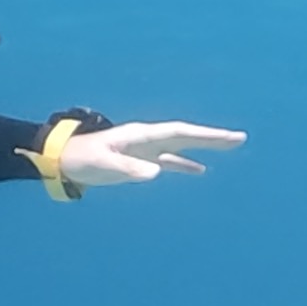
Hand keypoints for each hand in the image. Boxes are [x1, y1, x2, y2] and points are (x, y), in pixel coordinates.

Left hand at [60, 120, 242, 188]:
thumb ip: (129, 168)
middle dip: (213, 137)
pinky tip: (201, 169)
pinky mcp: (141, 161)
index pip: (179, 133)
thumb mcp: (104, 164)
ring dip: (205, 147)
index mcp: (141, 135)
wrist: (66, 159)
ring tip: (230, 147)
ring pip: (182, 147)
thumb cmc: (83, 158)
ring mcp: (146, 149)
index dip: (204, 135)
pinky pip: (169, 161)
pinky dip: (185, 164)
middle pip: (187, 136)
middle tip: (240, 138)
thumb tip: (156, 172)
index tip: (227, 137)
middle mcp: (148, 139)